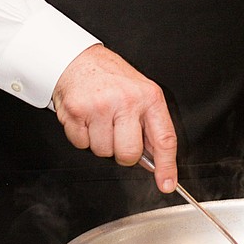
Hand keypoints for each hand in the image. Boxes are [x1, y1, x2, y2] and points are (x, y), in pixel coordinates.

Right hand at [52, 44, 178, 191]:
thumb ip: (149, 124)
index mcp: (149, 97)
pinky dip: (82, 136)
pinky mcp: (76, 111)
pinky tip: (86, 117)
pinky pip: (81, 144)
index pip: (164, 138)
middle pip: (128, 154)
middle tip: (118, 133)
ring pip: (103, 152)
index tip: (166, 184)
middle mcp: (126, 101)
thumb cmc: (111, 77)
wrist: (78, 59)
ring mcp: (100, 106)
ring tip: (100, 118)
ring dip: (100, 141)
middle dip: (122, 153)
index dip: (166, 166)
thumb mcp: (140, 92)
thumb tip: (155, 160)